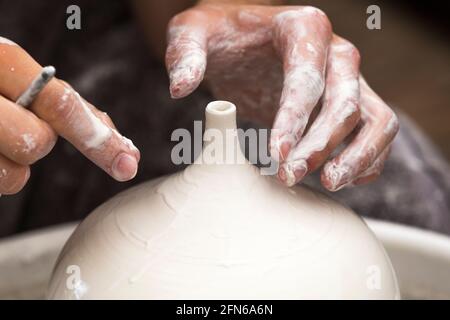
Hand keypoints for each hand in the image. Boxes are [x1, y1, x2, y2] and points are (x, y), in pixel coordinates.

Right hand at [0, 37, 139, 194]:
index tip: (128, 162)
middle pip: (37, 143)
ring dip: (15, 164)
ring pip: (15, 176)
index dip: (97, 139)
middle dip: (38, 141)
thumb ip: (73, 108)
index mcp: (2, 61)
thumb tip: (126, 150)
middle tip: (18, 123)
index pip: (59, 104)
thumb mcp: (26, 81)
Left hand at [165, 4, 398, 190]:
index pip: (306, 78)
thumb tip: (180, 87)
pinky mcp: (354, 101)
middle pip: (346, 103)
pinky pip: (377, 130)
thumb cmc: (221, 35)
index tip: (275, 155)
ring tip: (329, 184)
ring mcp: (350, 78)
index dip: (295, 119)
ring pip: (377, 119)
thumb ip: (184, 53)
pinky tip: (341, 178)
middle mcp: (336, 52)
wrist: (245, 38)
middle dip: (320, 146)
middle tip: (290, 177)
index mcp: (303, 28)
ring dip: (359, 156)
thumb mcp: (192, 32)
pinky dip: (369, 158)